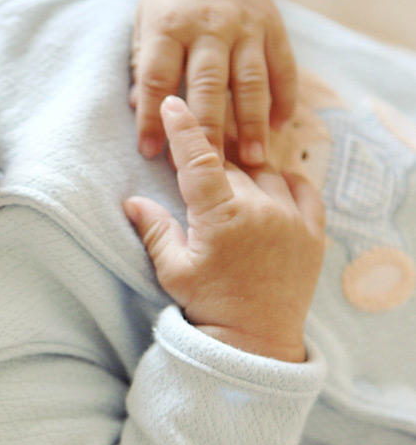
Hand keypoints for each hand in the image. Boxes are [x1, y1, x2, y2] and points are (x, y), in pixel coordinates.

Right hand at [124, 97, 323, 361]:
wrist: (255, 342)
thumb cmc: (209, 306)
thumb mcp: (173, 269)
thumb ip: (156, 229)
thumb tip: (132, 201)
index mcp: (221, 217)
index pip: (199, 159)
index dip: (184, 127)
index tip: (173, 102)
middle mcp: (260, 209)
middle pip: (230, 164)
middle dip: (211, 164)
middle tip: (197, 173)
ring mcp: (291, 219)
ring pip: (265, 173)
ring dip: (246, 174)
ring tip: (232, 190)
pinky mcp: (313, 233)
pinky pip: (304, 189)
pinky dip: (287, 182)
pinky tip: (272, 186)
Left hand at [131, 0, 296, 165]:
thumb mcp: (143, 23)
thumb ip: (144, 65)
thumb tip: (140, 109)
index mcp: (168, 26)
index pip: (158, 78)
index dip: (152, 118)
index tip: (150, 152)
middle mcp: (209, 26)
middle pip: (208, 84)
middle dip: (209, 129)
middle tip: (211, 169)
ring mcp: (245, 25)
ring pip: (250, 80)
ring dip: (253, 123)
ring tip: (255, 160)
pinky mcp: (273, 25)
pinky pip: (282, 65)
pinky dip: (283, 97)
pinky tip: (280, 126)